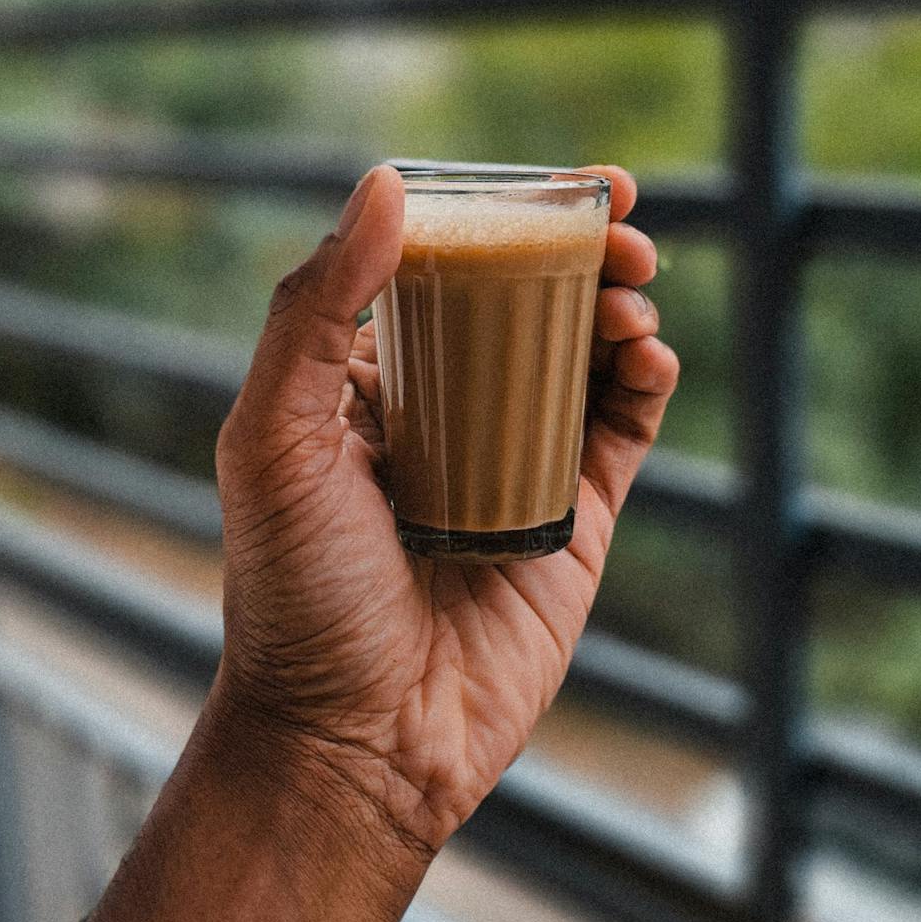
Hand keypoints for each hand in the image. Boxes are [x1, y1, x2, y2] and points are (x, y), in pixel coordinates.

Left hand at [209, 164, 677, 862]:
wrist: (356, 745)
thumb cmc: (295, 595)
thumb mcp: (273, 436)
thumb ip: (318, 309)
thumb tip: (388, 185)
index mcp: (364, 385)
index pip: (438, 268)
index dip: (499, 212)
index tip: (554, 177)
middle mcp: (444, 416)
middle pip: (527, 301)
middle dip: (579, 249)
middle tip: (621, 218)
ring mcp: (514, 468)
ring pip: (584, 358)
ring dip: (617, 307)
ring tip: (630, 293)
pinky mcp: (573, 526)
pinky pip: (621, 434)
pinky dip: (647, 386)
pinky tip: (647, 357)